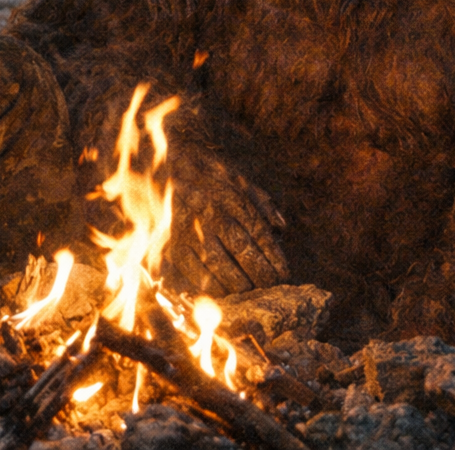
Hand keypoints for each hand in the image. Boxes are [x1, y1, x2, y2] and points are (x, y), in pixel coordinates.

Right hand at [167, 153, 288, 295]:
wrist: (171, 161)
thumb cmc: (211, 174)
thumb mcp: (240, 180)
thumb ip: (263, 203)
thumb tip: (281, 228)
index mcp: (232, 199)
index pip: (260, 237)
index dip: (274, 260)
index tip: (283, 276)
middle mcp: (211, 215)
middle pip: (242, 254)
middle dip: (260, 277)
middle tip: (269, 288)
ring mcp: (190, 230)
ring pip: (218, 267)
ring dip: (238, 285)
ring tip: (249, 293)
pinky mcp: (171, 243)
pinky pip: (191, 272)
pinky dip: (208, 286)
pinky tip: (221, 291)